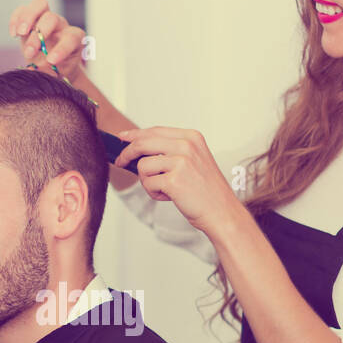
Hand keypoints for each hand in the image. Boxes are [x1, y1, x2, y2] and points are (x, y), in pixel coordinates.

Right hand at [8, 0, 87, 84]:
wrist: (50, 64)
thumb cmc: (57, 69)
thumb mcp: (57, 74)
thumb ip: (47, 72)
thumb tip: (30, 70)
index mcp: (74, 38)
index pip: (71, 38)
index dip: (62, 48)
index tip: (51, 61)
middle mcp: (61, 25)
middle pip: (52, 18)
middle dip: (39, 35)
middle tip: (30, 53)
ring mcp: (45, 18)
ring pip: (40, 4)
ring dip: (28, 17)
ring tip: (20, 33)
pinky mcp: (31, 18)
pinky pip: (23, 9)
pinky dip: (16, 19)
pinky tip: (14, 34)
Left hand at [113, 126, 241, 235]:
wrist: (222, 212)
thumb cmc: (206, 190)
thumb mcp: (193, 161)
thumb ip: (171, 151)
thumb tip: (138, 149)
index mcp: (191, 137)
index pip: (156, 130)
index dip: (136, 134)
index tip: (122, 136)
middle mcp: (187, 145)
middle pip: (143, 143)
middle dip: (127, 154)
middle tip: (120, 162)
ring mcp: (181, 162)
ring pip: (142, 166)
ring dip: (147, 181)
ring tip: (164, 189)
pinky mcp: (174, 180)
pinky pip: (148, 183)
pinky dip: (154, 193)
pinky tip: (169, 197)